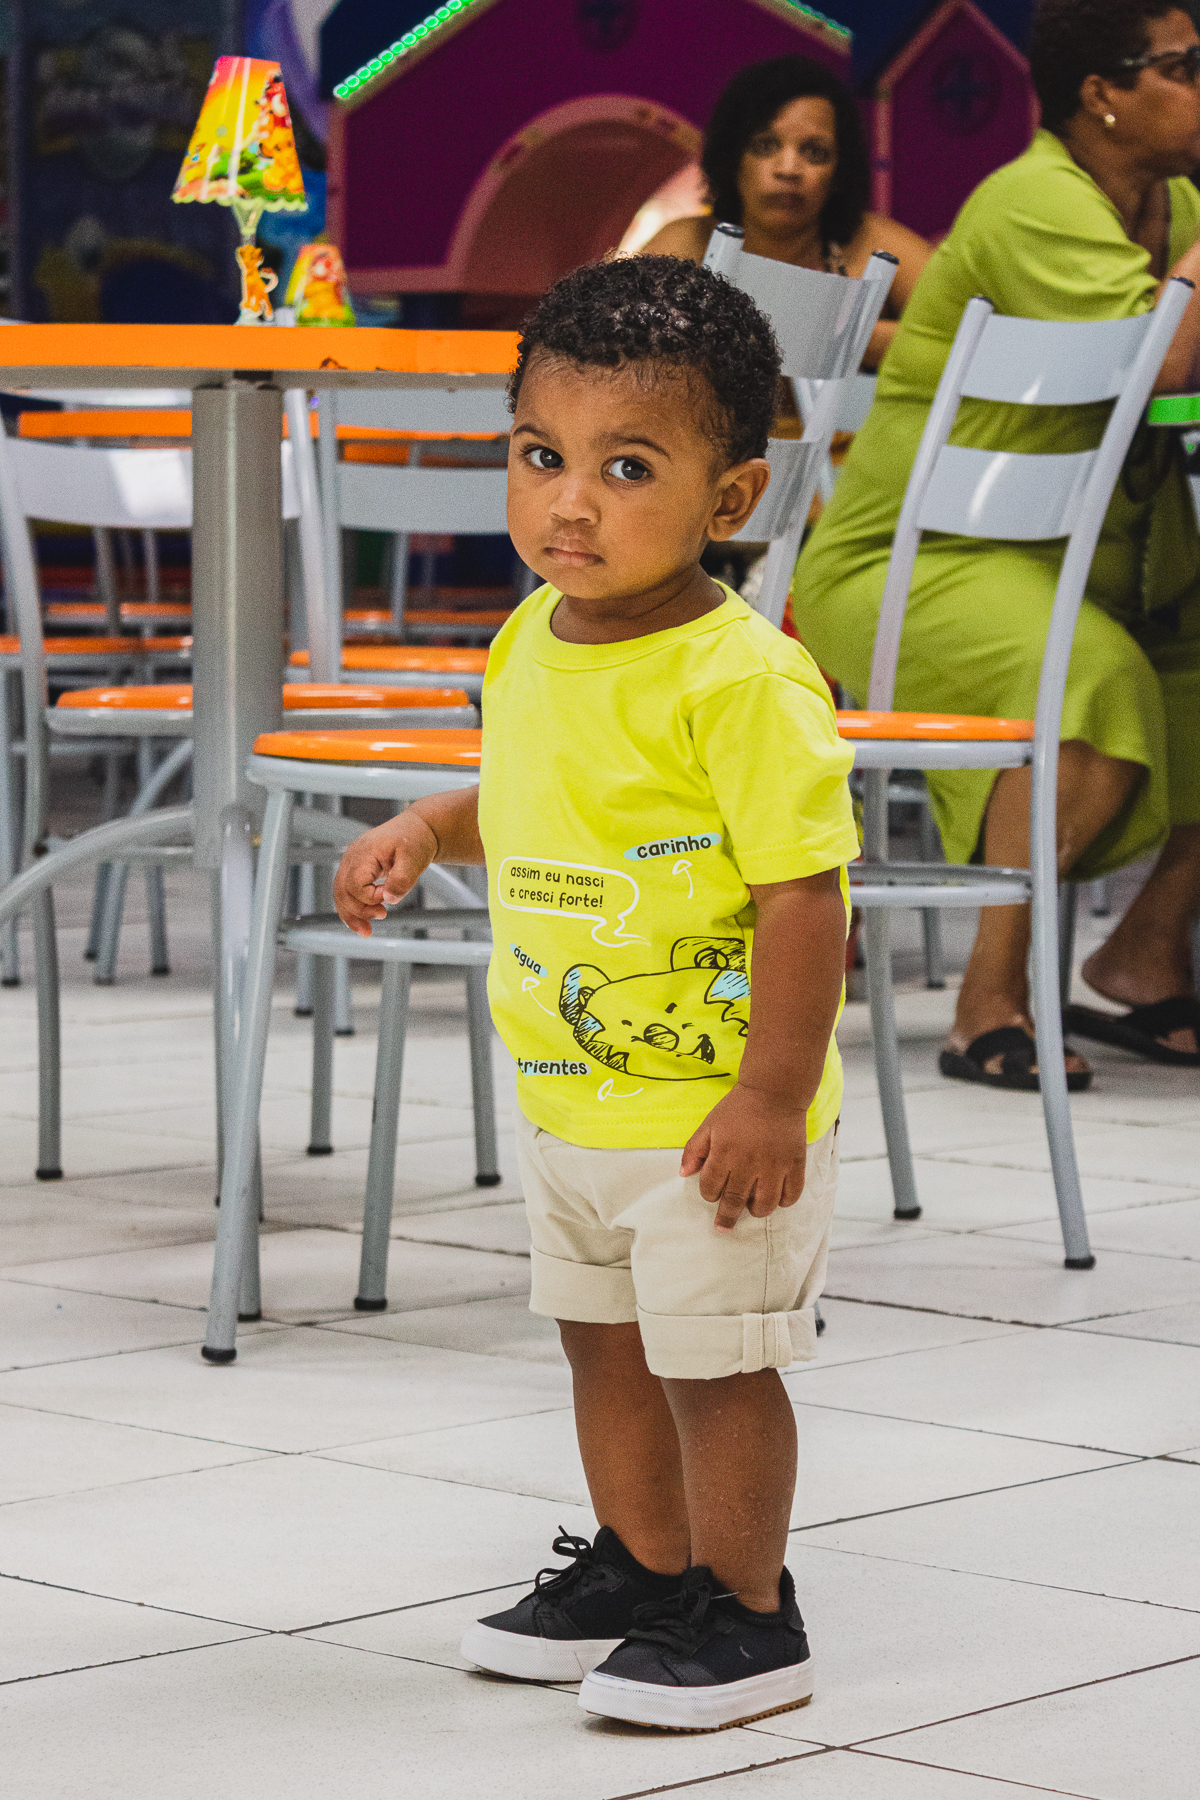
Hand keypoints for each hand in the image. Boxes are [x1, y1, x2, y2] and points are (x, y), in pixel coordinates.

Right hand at [333, 812, 436, 938]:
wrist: (416, 829)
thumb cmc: (415, 840)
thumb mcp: (415, 859)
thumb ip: (402, 879)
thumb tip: (388, 898)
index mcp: (364, 853)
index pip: (355, 884)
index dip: (370, 897)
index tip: (389, 895)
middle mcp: (352, 857)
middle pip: (342, 891)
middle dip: (359, 910)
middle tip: (382, 915)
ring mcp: (351, 863)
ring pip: (340, 894)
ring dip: (351, 915)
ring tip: (366, 931)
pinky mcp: (355, 869)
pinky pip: (346, 892)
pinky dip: (352, 908)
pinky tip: (361, 922)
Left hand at [681, 1083, 808, 1232]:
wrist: (774, 1091)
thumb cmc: (738, 1108)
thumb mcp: (709, 1125)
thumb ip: (694, 1149)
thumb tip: (684, 1174)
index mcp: (724, 1153)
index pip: (711, 1188)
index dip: (709, 1194)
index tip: (712, 1193)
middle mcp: (749, 1163)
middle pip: (734, 1201)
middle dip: (726, 1217)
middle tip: (723, 1228)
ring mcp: (774, 1166)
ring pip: (765, 1205)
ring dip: (755, 1211)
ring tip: (751, 1207)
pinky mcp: (795, 1164)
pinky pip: (791, 1195)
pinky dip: (783, 1202)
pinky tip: (775, 1197)